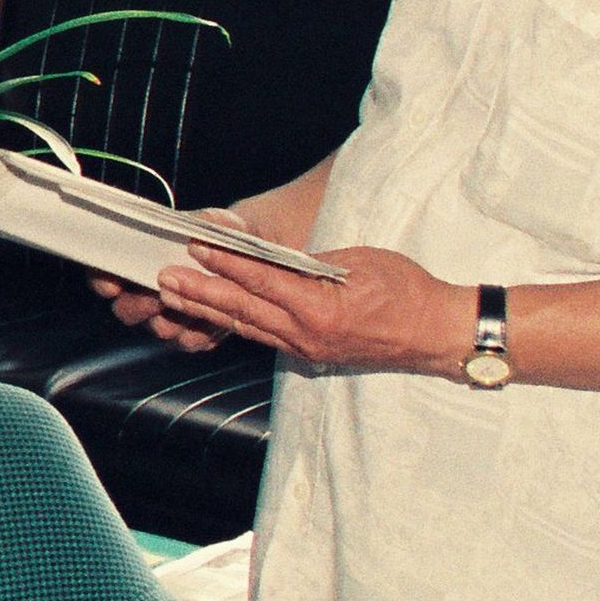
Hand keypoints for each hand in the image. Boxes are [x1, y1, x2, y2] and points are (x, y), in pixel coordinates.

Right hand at [93, 210, 257, 351]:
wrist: (251, 259)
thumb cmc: (225, 235)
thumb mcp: (219, 222)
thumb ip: (209, 222)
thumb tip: (194, 230)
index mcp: (139, 260)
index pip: (105, 271)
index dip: (103, 278)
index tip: (113, 283)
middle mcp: (147, 292)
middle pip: (126, 309)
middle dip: (140, 305)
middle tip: (158, 296)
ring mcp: (169, 316)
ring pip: (159, 328)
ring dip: (174, 320)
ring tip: (194, 305)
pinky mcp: (193, 334)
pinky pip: (190, 342)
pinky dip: (203, 332)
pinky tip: (217, 317)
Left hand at [151, 244, 475, 374]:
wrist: (436, 333)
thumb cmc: (407, 291)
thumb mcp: (359, 262)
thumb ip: (312, 263)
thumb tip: (272, 257)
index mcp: (320, 308)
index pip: (261, 282)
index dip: (225, 263)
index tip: (196, 247)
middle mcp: (307, 333)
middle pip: (242, 310)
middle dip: (199, 293)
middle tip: (163, 278)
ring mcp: (307, 347)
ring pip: (247, 327)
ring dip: (208, 311)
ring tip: (174, 296)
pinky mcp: (310, 353)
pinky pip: (265, 337)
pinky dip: (236, 323)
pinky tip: (214, 314)